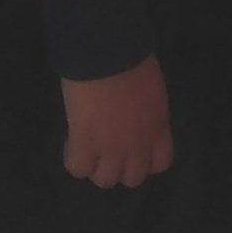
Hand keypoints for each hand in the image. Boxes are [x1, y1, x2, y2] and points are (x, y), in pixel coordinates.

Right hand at [60, 58, 172, 187]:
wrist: (107, 53)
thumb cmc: (131, 58)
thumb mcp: (152, 89)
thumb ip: (147, 111)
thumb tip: (134, 116)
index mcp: (157, 128)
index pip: (160, 164)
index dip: (145, 161)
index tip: (133, 150)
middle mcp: (138, 145)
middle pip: (132, 178)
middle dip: (120, 167)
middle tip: (107, 149)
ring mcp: (111, 148)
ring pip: (105, 180)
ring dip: (96, 167)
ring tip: (87, 148)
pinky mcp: (84, 143)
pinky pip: (78, 169)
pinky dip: (74, 161)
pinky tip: (71, 143)